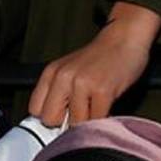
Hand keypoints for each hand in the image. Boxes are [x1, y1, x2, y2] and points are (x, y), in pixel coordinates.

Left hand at [28, 2, 160, 125]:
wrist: (126, 37)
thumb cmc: (102, 55)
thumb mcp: (71, 68)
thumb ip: (59, 91)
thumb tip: (57, 122)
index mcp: (52, 72)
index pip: (35, 109)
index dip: (51, 115)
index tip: (64, 114)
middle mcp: (63, 77)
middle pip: (50, 120)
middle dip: (65, 121)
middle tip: (81, 111)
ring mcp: (82, 84)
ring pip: (75, 123)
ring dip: (87, 121)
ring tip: (97, 105)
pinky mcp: (102, 90)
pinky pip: (96, 120)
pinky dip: (103, 119)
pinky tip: (107, 105)